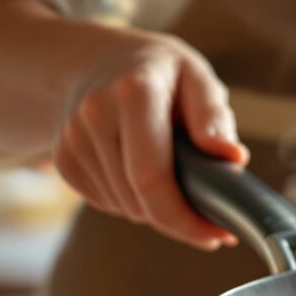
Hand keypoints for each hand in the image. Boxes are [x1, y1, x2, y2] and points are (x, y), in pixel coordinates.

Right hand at [54, 29, 246, 249]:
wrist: (97, 61)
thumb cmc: (160, 73)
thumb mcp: (196, 77)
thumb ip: (214, 118)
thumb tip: (232, 157)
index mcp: (134, 92)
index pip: (151, 177)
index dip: (184, 218)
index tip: (217, 235)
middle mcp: (94, 115)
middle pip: (138, 200)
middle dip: (178, 220)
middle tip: (209, 218)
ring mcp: (71, 139)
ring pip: (124, 208)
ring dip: (156, 210)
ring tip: (176, 181)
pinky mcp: (62, 159)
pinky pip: (107, 203)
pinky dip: (133, 202)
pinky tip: (143, 174)